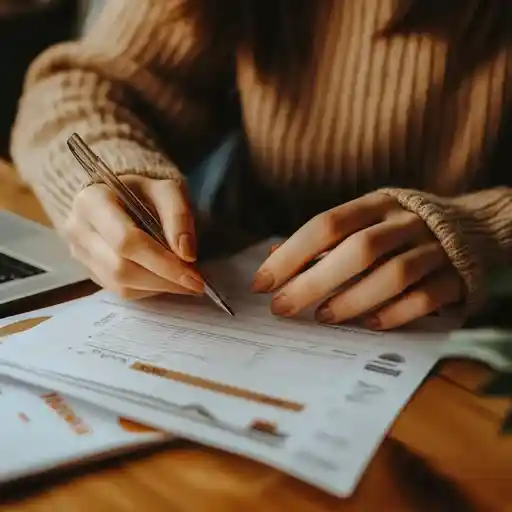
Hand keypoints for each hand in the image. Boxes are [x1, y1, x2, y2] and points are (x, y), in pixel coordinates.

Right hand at [63, 175, 203, 299]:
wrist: (117, 194)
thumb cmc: (143, 190)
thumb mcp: (166, 189)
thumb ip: (178, 216)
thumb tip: (186, 255)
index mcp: (92, 201)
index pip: (126, 241)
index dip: (162, 262)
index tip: (193, 274)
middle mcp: (78, 230)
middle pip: (121, 268)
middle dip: (163, 279)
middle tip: (195, 282)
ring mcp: (80, 253)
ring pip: (120, 284)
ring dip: (158, 287)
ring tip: (184, 282)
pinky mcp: (89, 270)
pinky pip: (119, 290)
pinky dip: (148, 289)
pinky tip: (166, 280)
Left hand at [252, 192, 463, 329]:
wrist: (471, 226)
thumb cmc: (398, 229)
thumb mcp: (362, 221)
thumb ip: (321, 241)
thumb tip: (272, 259)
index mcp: (376, 204)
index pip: (327, 225)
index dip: (292, 254)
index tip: (263, 282)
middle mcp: (405, 222)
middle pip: (358, 250)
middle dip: (314, 281)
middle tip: (282, 308)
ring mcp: (434, 249)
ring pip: (394, 274)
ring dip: (352, 299)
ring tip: (323, 317)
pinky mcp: (455, 276)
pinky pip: (425, 298)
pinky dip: (394, 313)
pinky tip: (368, 324)